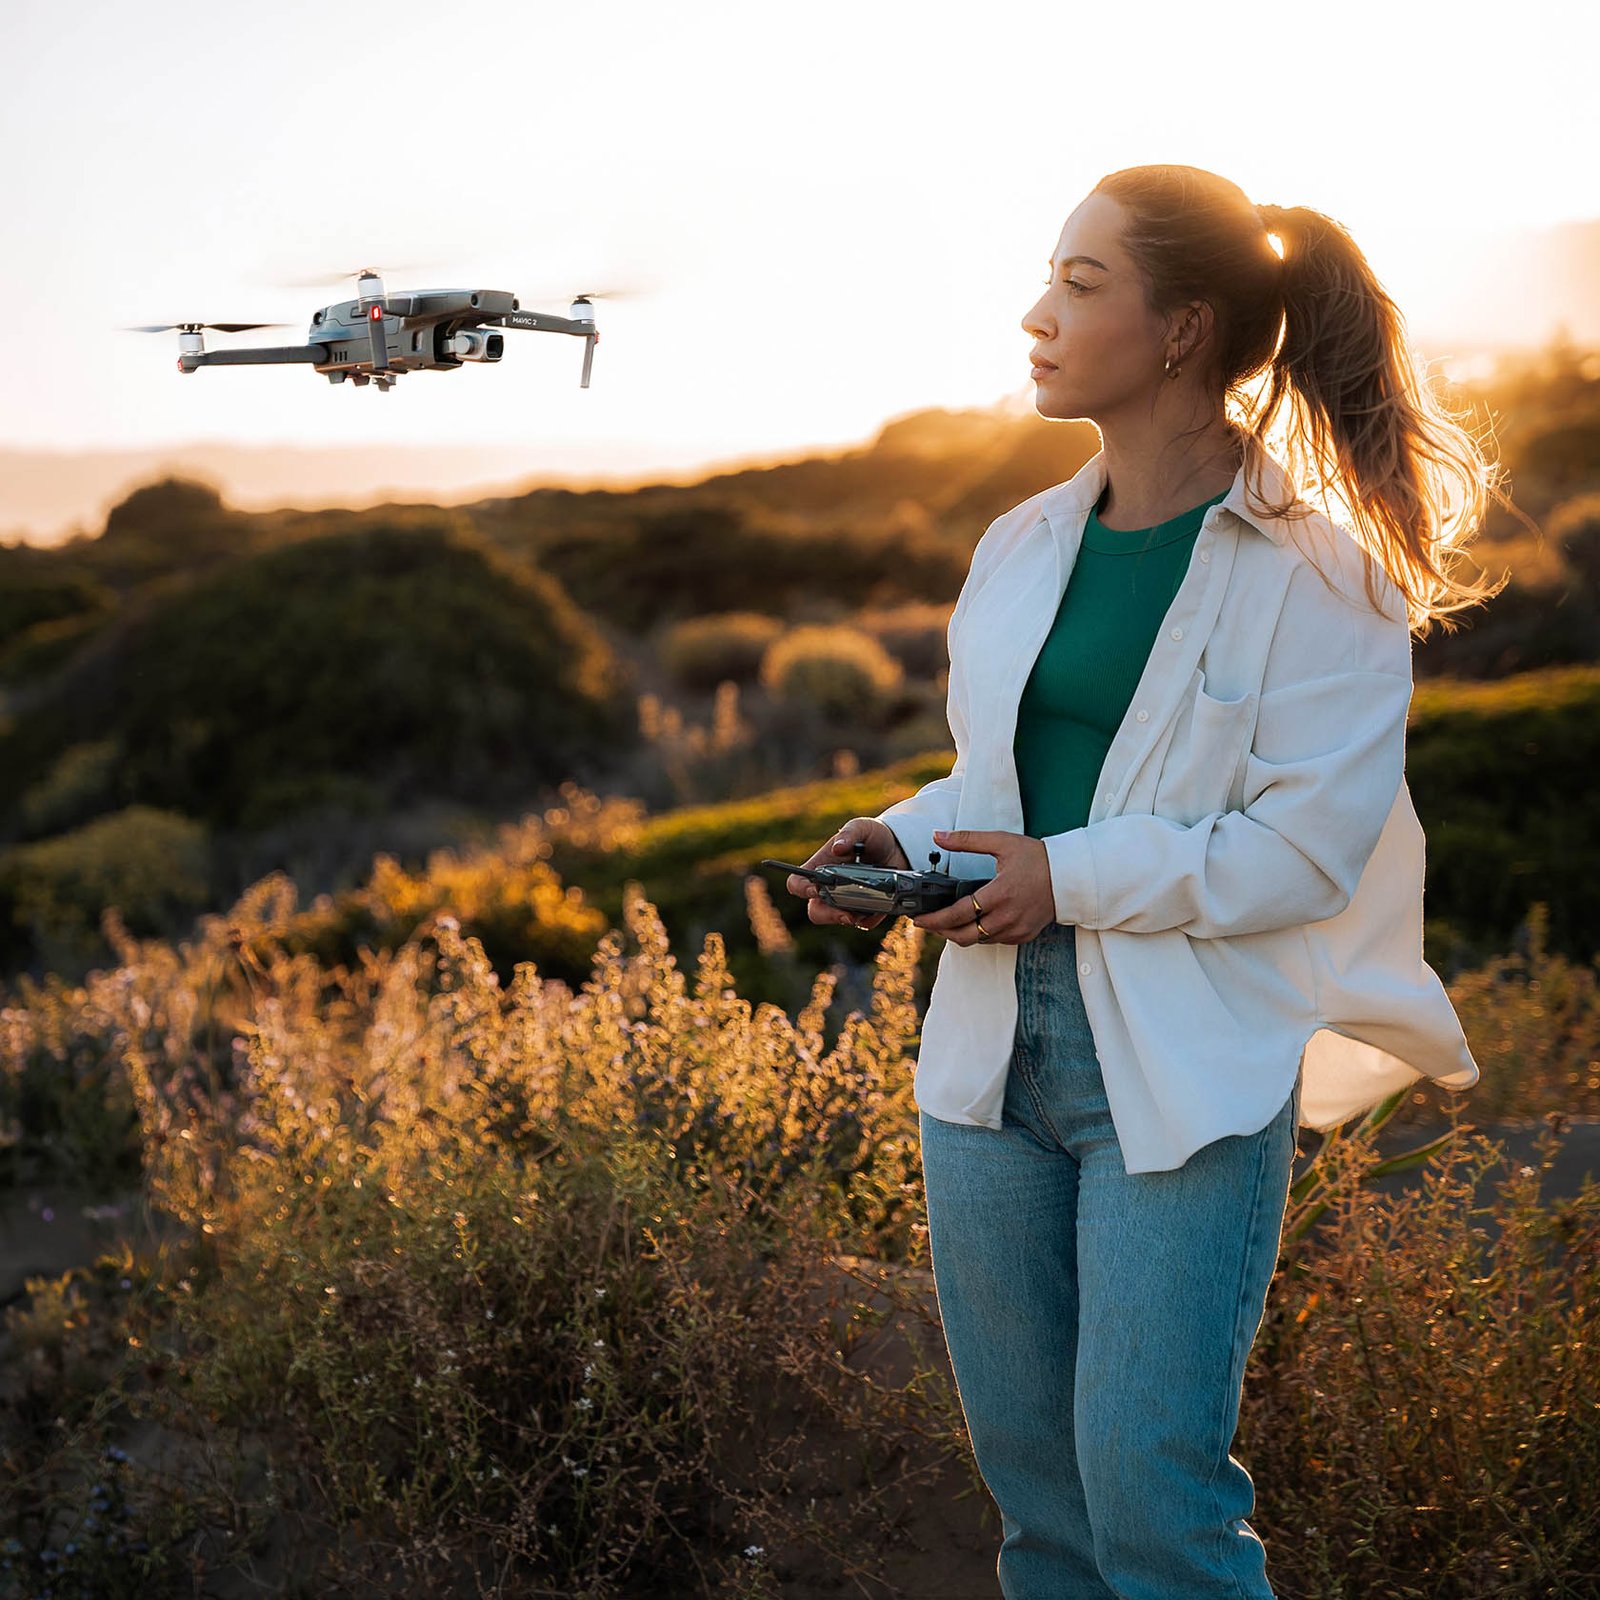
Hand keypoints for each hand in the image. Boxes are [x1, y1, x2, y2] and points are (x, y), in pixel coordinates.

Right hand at [783, 818, 911, 930]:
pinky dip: (871, 918)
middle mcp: (829, 888)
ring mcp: (846, 901)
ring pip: (839, 919)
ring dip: (851, 918)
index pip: (797, 883)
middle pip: (815, 910)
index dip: (802, 889)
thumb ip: (849, 834)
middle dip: (829, 915)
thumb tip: (838, 848)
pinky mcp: (865, 910)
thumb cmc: (872, 835)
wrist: (899, 847)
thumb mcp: (862, 827)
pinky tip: (881, 906)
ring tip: (867, 909)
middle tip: (847, 913)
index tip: (817, 889)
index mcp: (820, 867)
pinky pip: (864, 923)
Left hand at [912, 828, 1056, 945]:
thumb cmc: (1037, 857)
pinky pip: (994, 941)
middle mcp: (1007, 917)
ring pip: (978, 941)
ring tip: (945, 922)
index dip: (935, 919)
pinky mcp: (1024, 935)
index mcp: (1000, 894)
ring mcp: (1016, 929)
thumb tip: (937, 836)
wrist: (1070, 875)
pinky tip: (972, 923)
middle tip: (927, 923)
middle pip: (964, 936)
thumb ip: (967, 840)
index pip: (958, 914)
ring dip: (959, 934)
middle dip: (941, 932)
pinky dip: (979, 935)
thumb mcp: (1001, 842)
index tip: (919, 918)